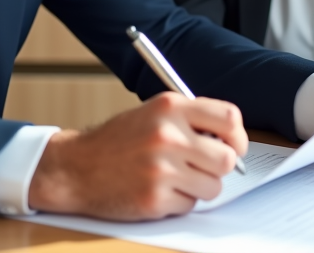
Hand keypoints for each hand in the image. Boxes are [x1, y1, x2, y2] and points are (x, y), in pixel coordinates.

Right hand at [28, 91, 246, 219]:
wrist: (76, 167)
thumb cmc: (117, 140)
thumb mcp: (152, 113)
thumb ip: (190, 120)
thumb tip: (233, 140)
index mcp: (170, 107)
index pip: (229, 118)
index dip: (237, 136)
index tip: (233, 144)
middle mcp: (167, 135)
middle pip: (227, 159)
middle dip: (218, 167)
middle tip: (202, 166)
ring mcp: (160, 169)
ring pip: (213, 187)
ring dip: (199, 187)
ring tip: (175, 178)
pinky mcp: (154, 199)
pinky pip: (189, 205)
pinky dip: (178, 202)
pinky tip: (157, 189)